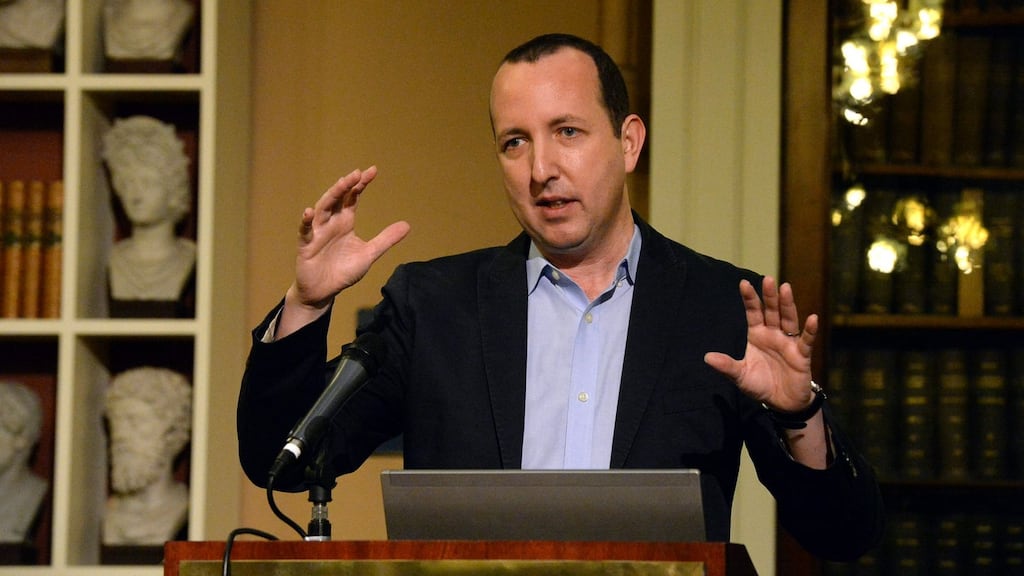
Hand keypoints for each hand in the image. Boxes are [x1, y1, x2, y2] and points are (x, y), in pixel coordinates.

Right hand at [279, 167, 409, 335]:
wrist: (325, 291)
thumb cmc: (344, 270)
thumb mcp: (369, 254)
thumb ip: (386, 240)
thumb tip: (407, 225)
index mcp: (345, 222)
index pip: (353, 198)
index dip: (361, 185)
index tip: (372, 171)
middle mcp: (331, 223)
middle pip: (337, 199)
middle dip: (346, 186)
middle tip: (357, 174)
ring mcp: (317, 232)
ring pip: (322, 209)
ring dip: (331, 196)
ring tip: (341, 184)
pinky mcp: (306, 246)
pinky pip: (305, 232)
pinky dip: (306, 222)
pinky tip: (309, 212)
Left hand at [704, 276, 818, 412]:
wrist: (781, 403)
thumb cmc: (760, 385)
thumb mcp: (740, 376)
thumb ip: (726, 366)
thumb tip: (707, 357)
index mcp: (757, 335)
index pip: (753, 313)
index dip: (750, 299)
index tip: (743, 283)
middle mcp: (773, 334)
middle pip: (772, 311)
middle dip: (769, 296)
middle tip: (768, 279)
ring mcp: (788, 343)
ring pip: (788, 320)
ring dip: (787, 305)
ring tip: (785, 288)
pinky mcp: (801, 355)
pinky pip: (806, 341)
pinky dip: (810, 330)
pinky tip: (812, 319)